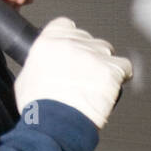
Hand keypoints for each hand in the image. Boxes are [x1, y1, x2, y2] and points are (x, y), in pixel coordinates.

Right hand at [14, 16, 132, 128]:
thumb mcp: (26, 79)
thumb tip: (45, 67)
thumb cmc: (38, 109)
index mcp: (49, 41)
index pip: (66, 25)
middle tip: (84, 77)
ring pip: (107, 52)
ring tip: (96, 86)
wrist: (54, 125)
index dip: (72, 40)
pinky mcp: (111, 70)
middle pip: (90, 41)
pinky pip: (124, 67)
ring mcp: (93, 55)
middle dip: (89, 56)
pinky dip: (120, 77)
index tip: (74, 51)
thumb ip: (39, 65)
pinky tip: (110, 89)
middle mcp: (72, 43)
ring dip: (105, 66)